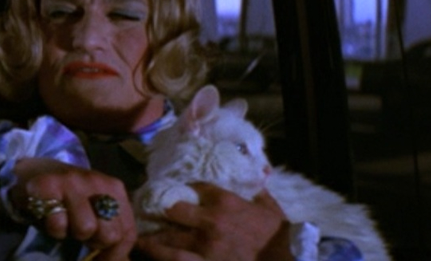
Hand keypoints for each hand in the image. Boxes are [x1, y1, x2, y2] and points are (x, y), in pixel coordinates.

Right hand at [9, 157, 135, 260]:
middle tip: (80, 233)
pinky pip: (58, 224)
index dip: (115, 253)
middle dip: (94, 242)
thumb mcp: (95, 210)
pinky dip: (53, 229)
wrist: (33, 172)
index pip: (128, 232)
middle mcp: (97, 181)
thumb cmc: (68, 198)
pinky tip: (49, 217)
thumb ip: (112, 230)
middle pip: (110, 234)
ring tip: (66, 223)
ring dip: (72, 234)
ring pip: (85, 228)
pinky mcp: (47, 186)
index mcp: (114, 188)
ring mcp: (72, 181)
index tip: (100, 256)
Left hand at [135, 183, 291, 260]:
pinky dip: (165, 259)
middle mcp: (210, 221)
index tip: (177, 192)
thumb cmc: (279, 234)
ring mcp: (206, 246)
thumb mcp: (269, 207)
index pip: (194, 188)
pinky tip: (155, 257)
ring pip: (168, 241)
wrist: (288, 258)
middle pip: (173, 211)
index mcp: (225, 202)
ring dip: (153, 241)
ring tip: (142, 240)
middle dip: (161, 212)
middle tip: (149, 213)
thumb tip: (254, 177)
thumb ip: (256, 191)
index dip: (183, 190)